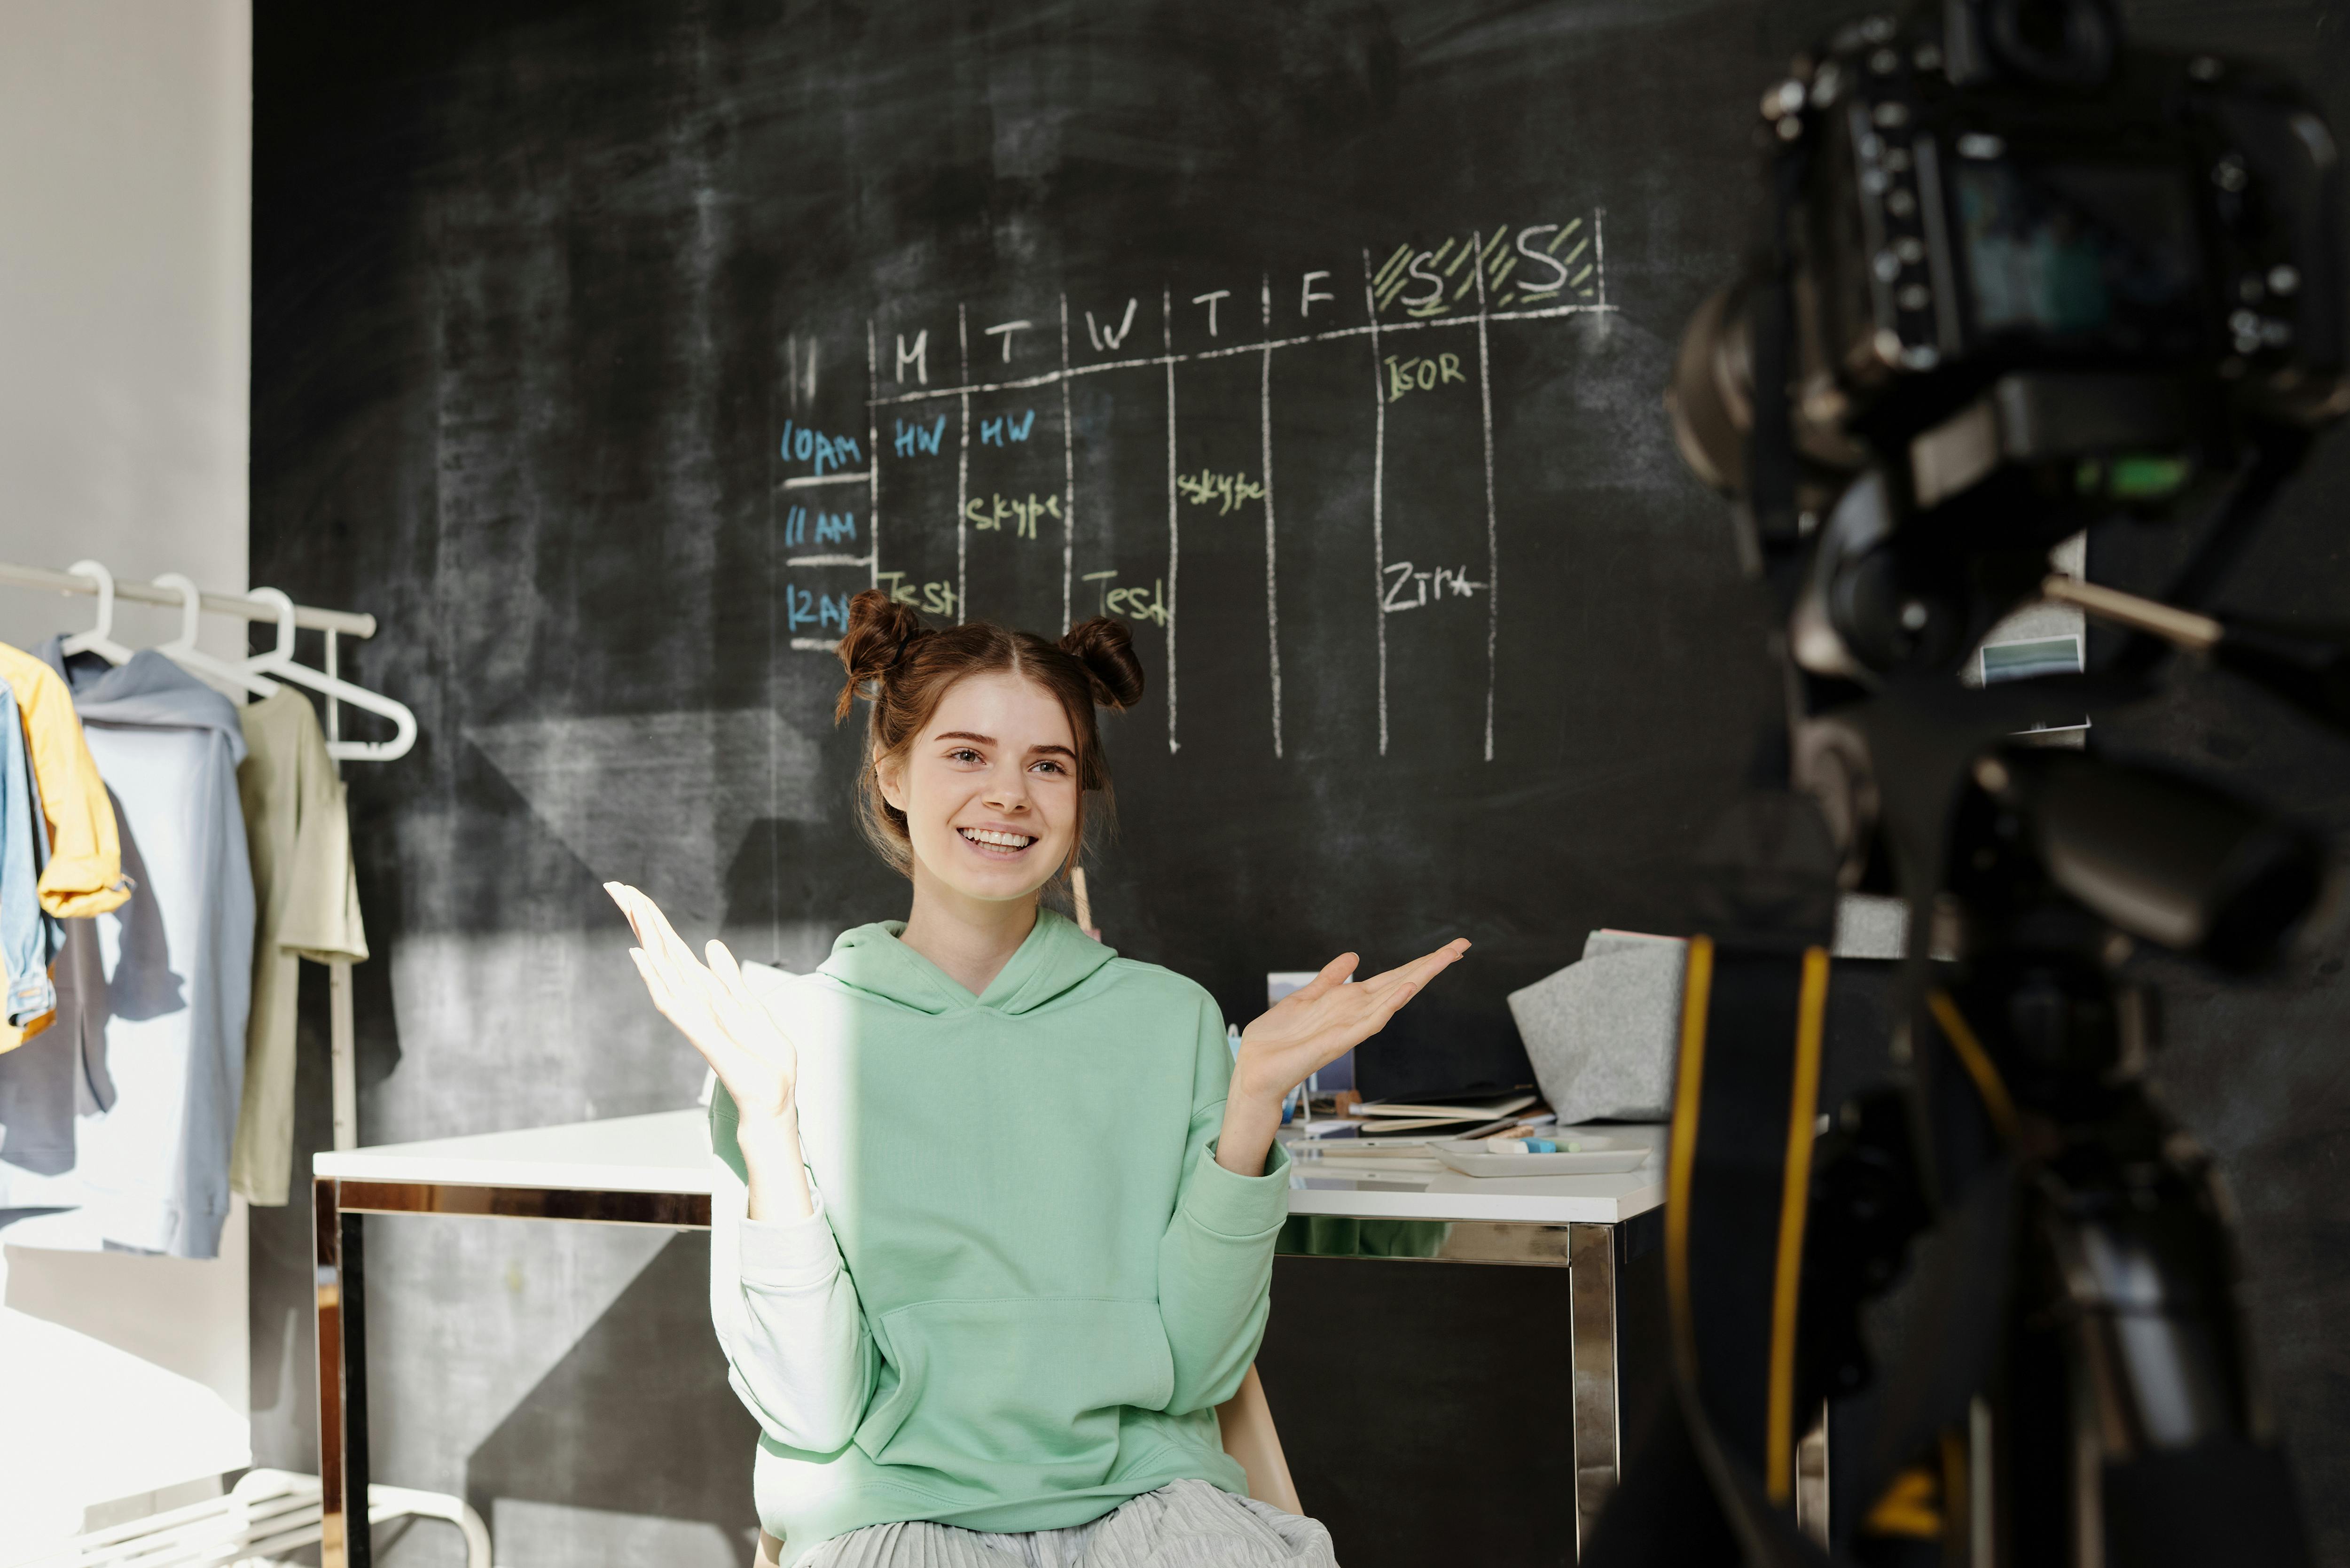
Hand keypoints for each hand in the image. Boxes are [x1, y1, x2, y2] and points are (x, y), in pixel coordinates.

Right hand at [606, 882, 798, 1133]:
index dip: (655, 919)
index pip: (673, 948)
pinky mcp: (702, 1034)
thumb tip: (711, 944)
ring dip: (646, 936)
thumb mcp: (748, 1004)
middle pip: (661, 951)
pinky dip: (656, 979)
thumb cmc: (760, 1056)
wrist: (772, 1095)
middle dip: (641, 918)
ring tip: (628, 905)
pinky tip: (641, 956)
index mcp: (704, 990)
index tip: (632, 891)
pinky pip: (673, 1002)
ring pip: (662, 968)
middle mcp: (692, 999)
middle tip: (615, 885)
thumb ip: (727, 975)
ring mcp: (693, 1015)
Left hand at [1235, 939, 1470, 1106]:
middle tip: (1461, 946)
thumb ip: (1330, 978)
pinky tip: (1407, 988)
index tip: (1446, 948)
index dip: (1418, 962)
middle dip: (1430, 965)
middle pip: (1401, 983)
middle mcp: (1356, 1013)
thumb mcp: (1305, 996)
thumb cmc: (1279, 1039)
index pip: (1392, 977)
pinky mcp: (1341, 1040)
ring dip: (1419, 977)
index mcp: (1350, 1002)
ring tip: (1445, 958)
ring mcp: (1352, 1026)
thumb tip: (1352, 956)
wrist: (1257, 1068)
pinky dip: (1390, 1004)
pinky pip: (1372, 1020)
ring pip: (1394, 997)